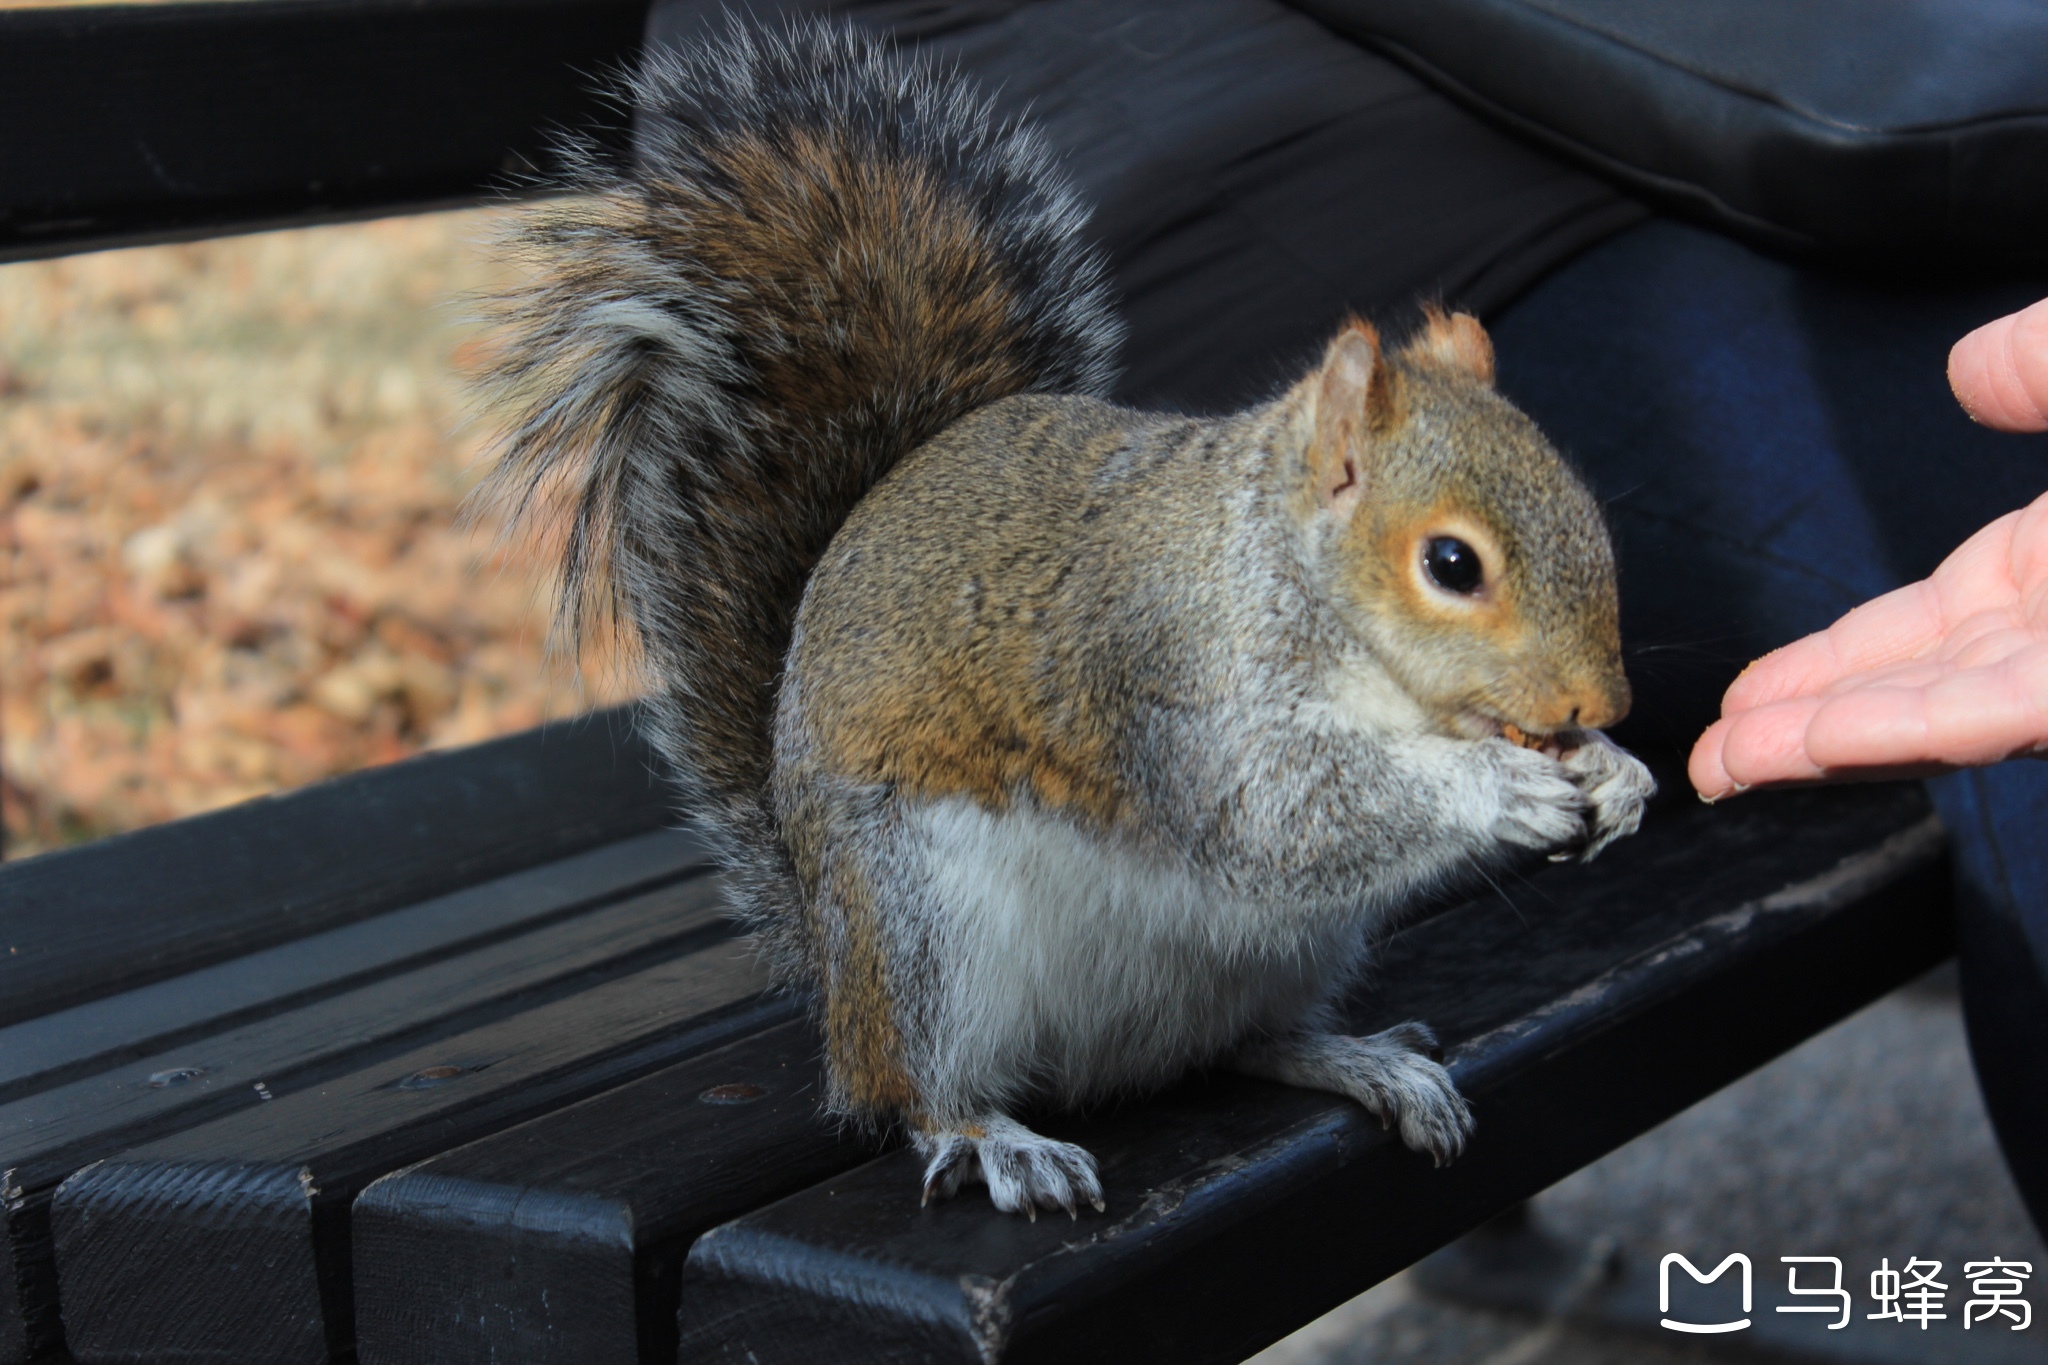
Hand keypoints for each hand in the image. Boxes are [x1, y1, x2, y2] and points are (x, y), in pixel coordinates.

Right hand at [1690, 297, 2047, 798]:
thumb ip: (2044, 359)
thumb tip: (1964, 372)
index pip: (1919, 634)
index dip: (1823, 664)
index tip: (1746, 697)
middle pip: (1906, 694)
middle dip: (1796, 731)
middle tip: (1707, 761)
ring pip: (1935, 721)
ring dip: (1820, 749)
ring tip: (1721, 770)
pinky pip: (1989, 717)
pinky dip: (1899, 730)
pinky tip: (1816, 743)